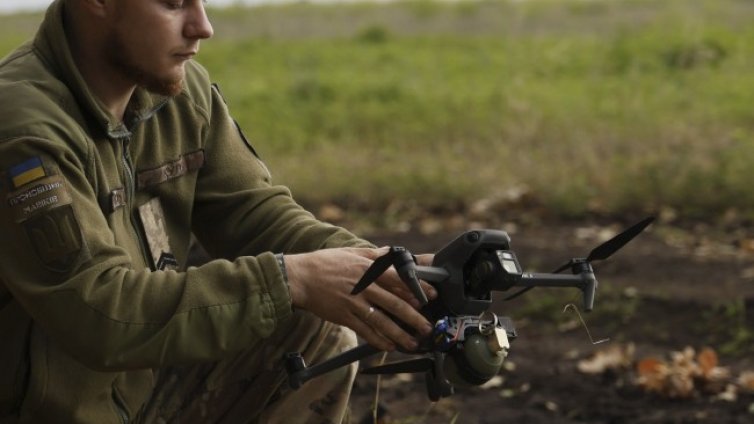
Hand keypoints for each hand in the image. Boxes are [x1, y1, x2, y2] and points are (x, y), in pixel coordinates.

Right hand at [284, 247, 435, 351]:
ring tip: (412, 343)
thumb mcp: (352, 253)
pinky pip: (365, 331)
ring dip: (399, 334)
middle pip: (395, 303)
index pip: (399, 279)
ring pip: (382, 321)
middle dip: (414, 317)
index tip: (431, 296)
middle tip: (427, 327)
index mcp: (369, 269)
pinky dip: (378, 340)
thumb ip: (375, 255)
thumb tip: (392, 254)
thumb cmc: (326, 264)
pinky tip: (389, 346)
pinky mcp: (344, 316)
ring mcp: (354, 303)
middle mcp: (364, 286)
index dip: (418, 289)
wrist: (300, 278)